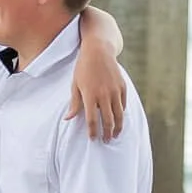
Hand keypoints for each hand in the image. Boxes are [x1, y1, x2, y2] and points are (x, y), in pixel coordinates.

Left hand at [67, 18, 126, 140]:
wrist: (98, 51)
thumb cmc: (83, 68)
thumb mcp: (75, 85)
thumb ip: (74, 103)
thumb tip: (68, 119)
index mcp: (90, 95)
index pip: (92, 120)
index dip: (93, 132)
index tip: (93, 139)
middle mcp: (104, 95)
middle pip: (108, 120)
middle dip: (107, 133)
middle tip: (106, 141)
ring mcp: (115, 91)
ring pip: (119, 115)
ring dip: (118, 127)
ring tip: (116, 135)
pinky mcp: (122, 86)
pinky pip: (123, 104)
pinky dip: (122, 113)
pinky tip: (119, 119)